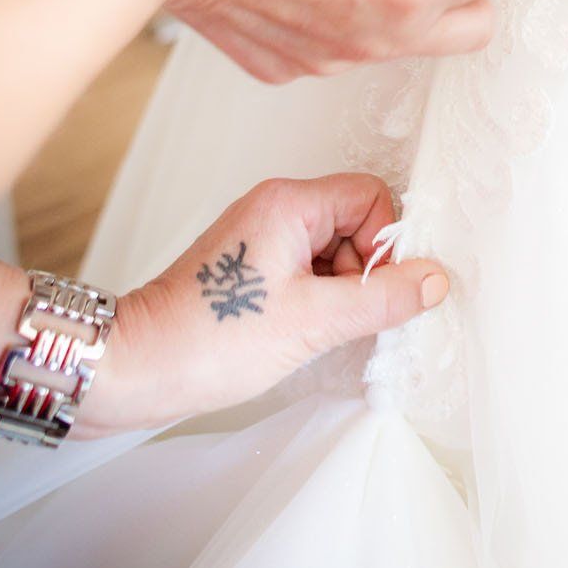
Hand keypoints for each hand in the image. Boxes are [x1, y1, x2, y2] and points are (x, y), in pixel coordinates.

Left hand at [82, 173, 443, 434]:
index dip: (384, 246)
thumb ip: (380, 298)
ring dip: (339, 294)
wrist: (133, 370)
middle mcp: (273, 209)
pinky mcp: (250, 271)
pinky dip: (317, 303)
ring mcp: (260, 240)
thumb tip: (435, 280)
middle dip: (363, 274)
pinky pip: (308, 272)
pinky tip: (300, 336)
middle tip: (338, 319)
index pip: (371, 197)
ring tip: (310, 332)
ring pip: (334, 253)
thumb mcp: (311, 322)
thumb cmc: (207, 340)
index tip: (373, 293)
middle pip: (356, 224)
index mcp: (287, 202)